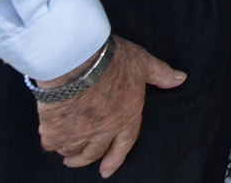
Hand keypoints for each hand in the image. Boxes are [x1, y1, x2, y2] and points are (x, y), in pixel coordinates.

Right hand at [36, 37, 183, 176]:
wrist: (78, 60)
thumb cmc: (113, 60)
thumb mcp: (143, 63)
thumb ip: (160, 74)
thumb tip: (180, 78)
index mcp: (127, 117)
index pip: (124, 145)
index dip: (115, 159)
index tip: (106, 171)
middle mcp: (104, 130)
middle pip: (93, 153)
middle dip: (84, 159)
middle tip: (75, 161)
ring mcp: (79, 133)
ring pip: (72, 149)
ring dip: (68, 150)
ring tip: (64, 149)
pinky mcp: (56, 130)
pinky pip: (51, 143)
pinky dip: (51, 141)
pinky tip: (50, 136)